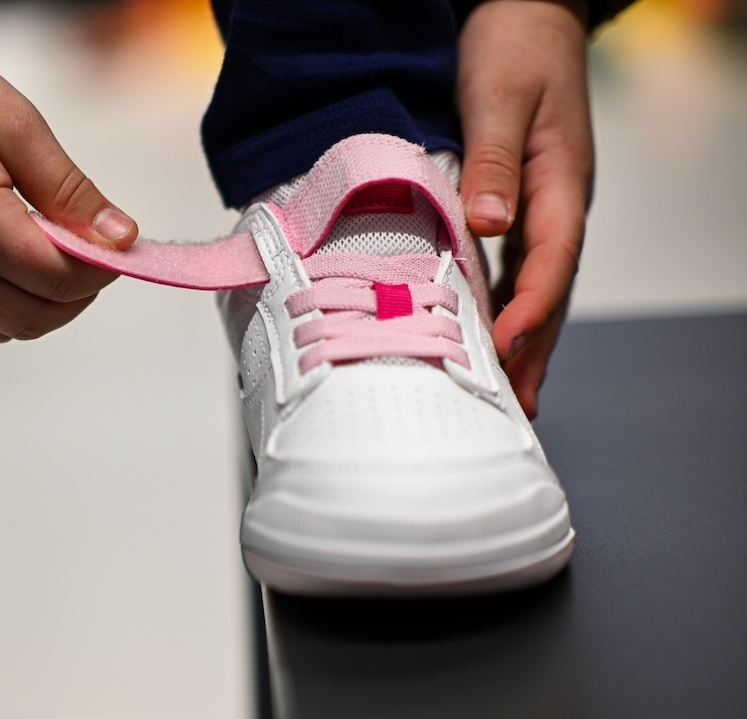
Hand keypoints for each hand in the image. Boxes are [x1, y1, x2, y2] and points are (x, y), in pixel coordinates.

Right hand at [0, 39, 136, 341]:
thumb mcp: (19, 127)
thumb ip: (72, 192)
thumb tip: (120, 239)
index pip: (59, 281)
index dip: (101, 271)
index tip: (118, 250)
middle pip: (31, 319)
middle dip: (74, 298)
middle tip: (92, 262)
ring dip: (36, 308)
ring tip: (51, 264)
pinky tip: (8, 268)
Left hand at [457, 0, 592, 416]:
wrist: (527, 11)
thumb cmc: (515, 47)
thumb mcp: (500, 96)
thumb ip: (494, 160)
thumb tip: (489, 224)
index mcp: (561, 182)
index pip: (550, 261)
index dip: (527, 312)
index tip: (502, 352)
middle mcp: (559, 203)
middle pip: (550, 289)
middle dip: (534, 349)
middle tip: (517, 407)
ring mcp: (544, 204)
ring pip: (537, 284)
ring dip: (524, 337)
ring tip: (511, 391)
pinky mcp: (524, 199)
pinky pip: (519, 265)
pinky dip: (508, 304)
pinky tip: (492, 331)